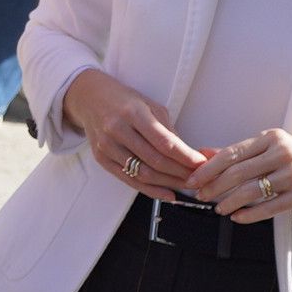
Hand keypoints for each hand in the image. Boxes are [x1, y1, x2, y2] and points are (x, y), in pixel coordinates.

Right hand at [63, 69, 203, 199]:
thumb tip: (189, 154)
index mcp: (133, 112)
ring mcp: (107, 146)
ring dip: (168, 183)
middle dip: (180, 172)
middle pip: (155, 160)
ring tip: (185, 186)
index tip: (201, 164)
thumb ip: (167, 130)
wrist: (89, 98)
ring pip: (142, 174)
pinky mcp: (101, 159)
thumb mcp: (149, 105)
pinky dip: (150, 190)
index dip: (185, 156)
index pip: (164, 142)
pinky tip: (167, 193)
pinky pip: (129, 180)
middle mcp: (117, 130)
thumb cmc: (123, 100)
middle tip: (198, 178)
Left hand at [182, 130, 291, 223]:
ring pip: (251, 191)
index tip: (192, 179)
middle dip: (214, 187)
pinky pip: (268, 208)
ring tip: (218, 209)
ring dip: (229, 202)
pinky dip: (249, 215)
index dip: (208, 169)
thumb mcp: (273, 147)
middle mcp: (283, 153)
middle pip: (237, 173)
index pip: (232, 154)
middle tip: (201, 197)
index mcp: (272, 138)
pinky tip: (237, 218)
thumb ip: (240, 152)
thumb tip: (203, 153)